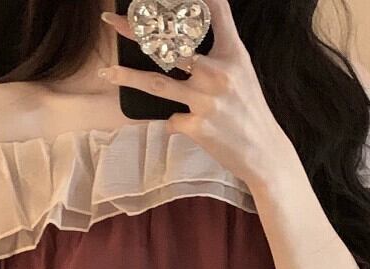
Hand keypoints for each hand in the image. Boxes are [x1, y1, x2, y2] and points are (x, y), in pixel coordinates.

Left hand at [98, 0, 291, 188]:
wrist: (263, 152)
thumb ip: (219, 49)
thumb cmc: (249, 110)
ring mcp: (205, 100)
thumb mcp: (241, 71)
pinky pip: (171, 119)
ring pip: (156, 83)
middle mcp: (217, 73)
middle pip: (170, 43)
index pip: (214, 10)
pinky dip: (173, 121)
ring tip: (106, 73)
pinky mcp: (197, 126)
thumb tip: (186, 35)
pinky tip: (183, 123)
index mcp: (233, 54)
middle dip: (136, 30)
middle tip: (112, 21)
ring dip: (127, 77)